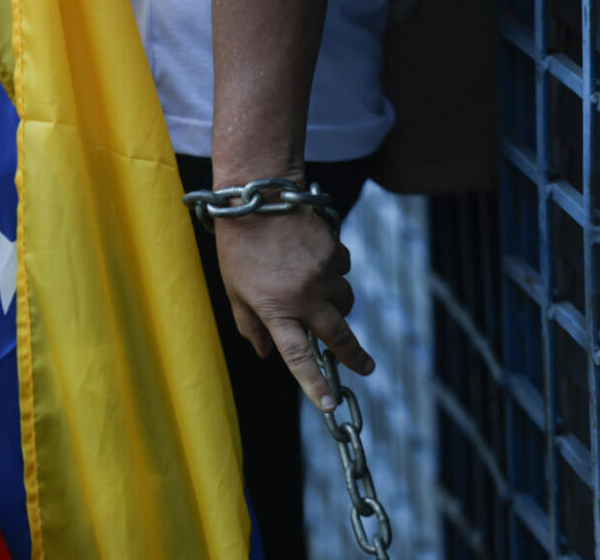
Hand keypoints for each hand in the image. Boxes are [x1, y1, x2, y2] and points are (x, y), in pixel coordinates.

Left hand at [214, 203, 374, 411]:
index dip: (315, 384)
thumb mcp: (233, 290)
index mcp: (276, 310)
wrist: (257, 196)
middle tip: (366, 368)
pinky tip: (318, 264)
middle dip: (354, 356)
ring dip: (339, 309)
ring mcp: (323, 273)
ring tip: (321, 302)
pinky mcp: (335, 251)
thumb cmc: (238, 245)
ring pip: (345, 303)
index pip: (298, 357)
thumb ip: (249, 325)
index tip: (329, 403)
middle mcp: (304, 296)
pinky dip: (336, 275)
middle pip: (338, 336)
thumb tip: (264, 354)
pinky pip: (344, 271)